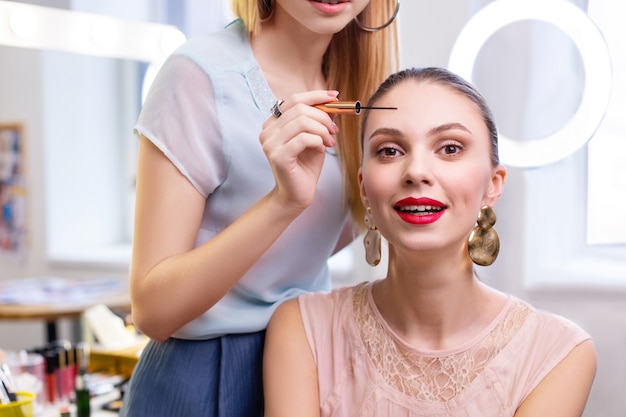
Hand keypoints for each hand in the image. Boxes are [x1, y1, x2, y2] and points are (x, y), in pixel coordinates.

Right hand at [260, 90, 339, 211]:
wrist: (297, 194)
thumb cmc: (305, 166)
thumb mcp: (315, 137)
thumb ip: (318, 119)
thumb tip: (331, 101)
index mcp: (273, 123)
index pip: (294, 100)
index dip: (315, 96)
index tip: (334, 97)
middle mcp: (267, 131)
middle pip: (299, 109)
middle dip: (323, 116)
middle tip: (334, 130)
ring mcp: (270, 143)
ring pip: (302, 122)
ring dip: (322, 130)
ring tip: (330, 141)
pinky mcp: (278, 156)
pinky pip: (303, 138)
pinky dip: (318, 141)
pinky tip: (322, 148)